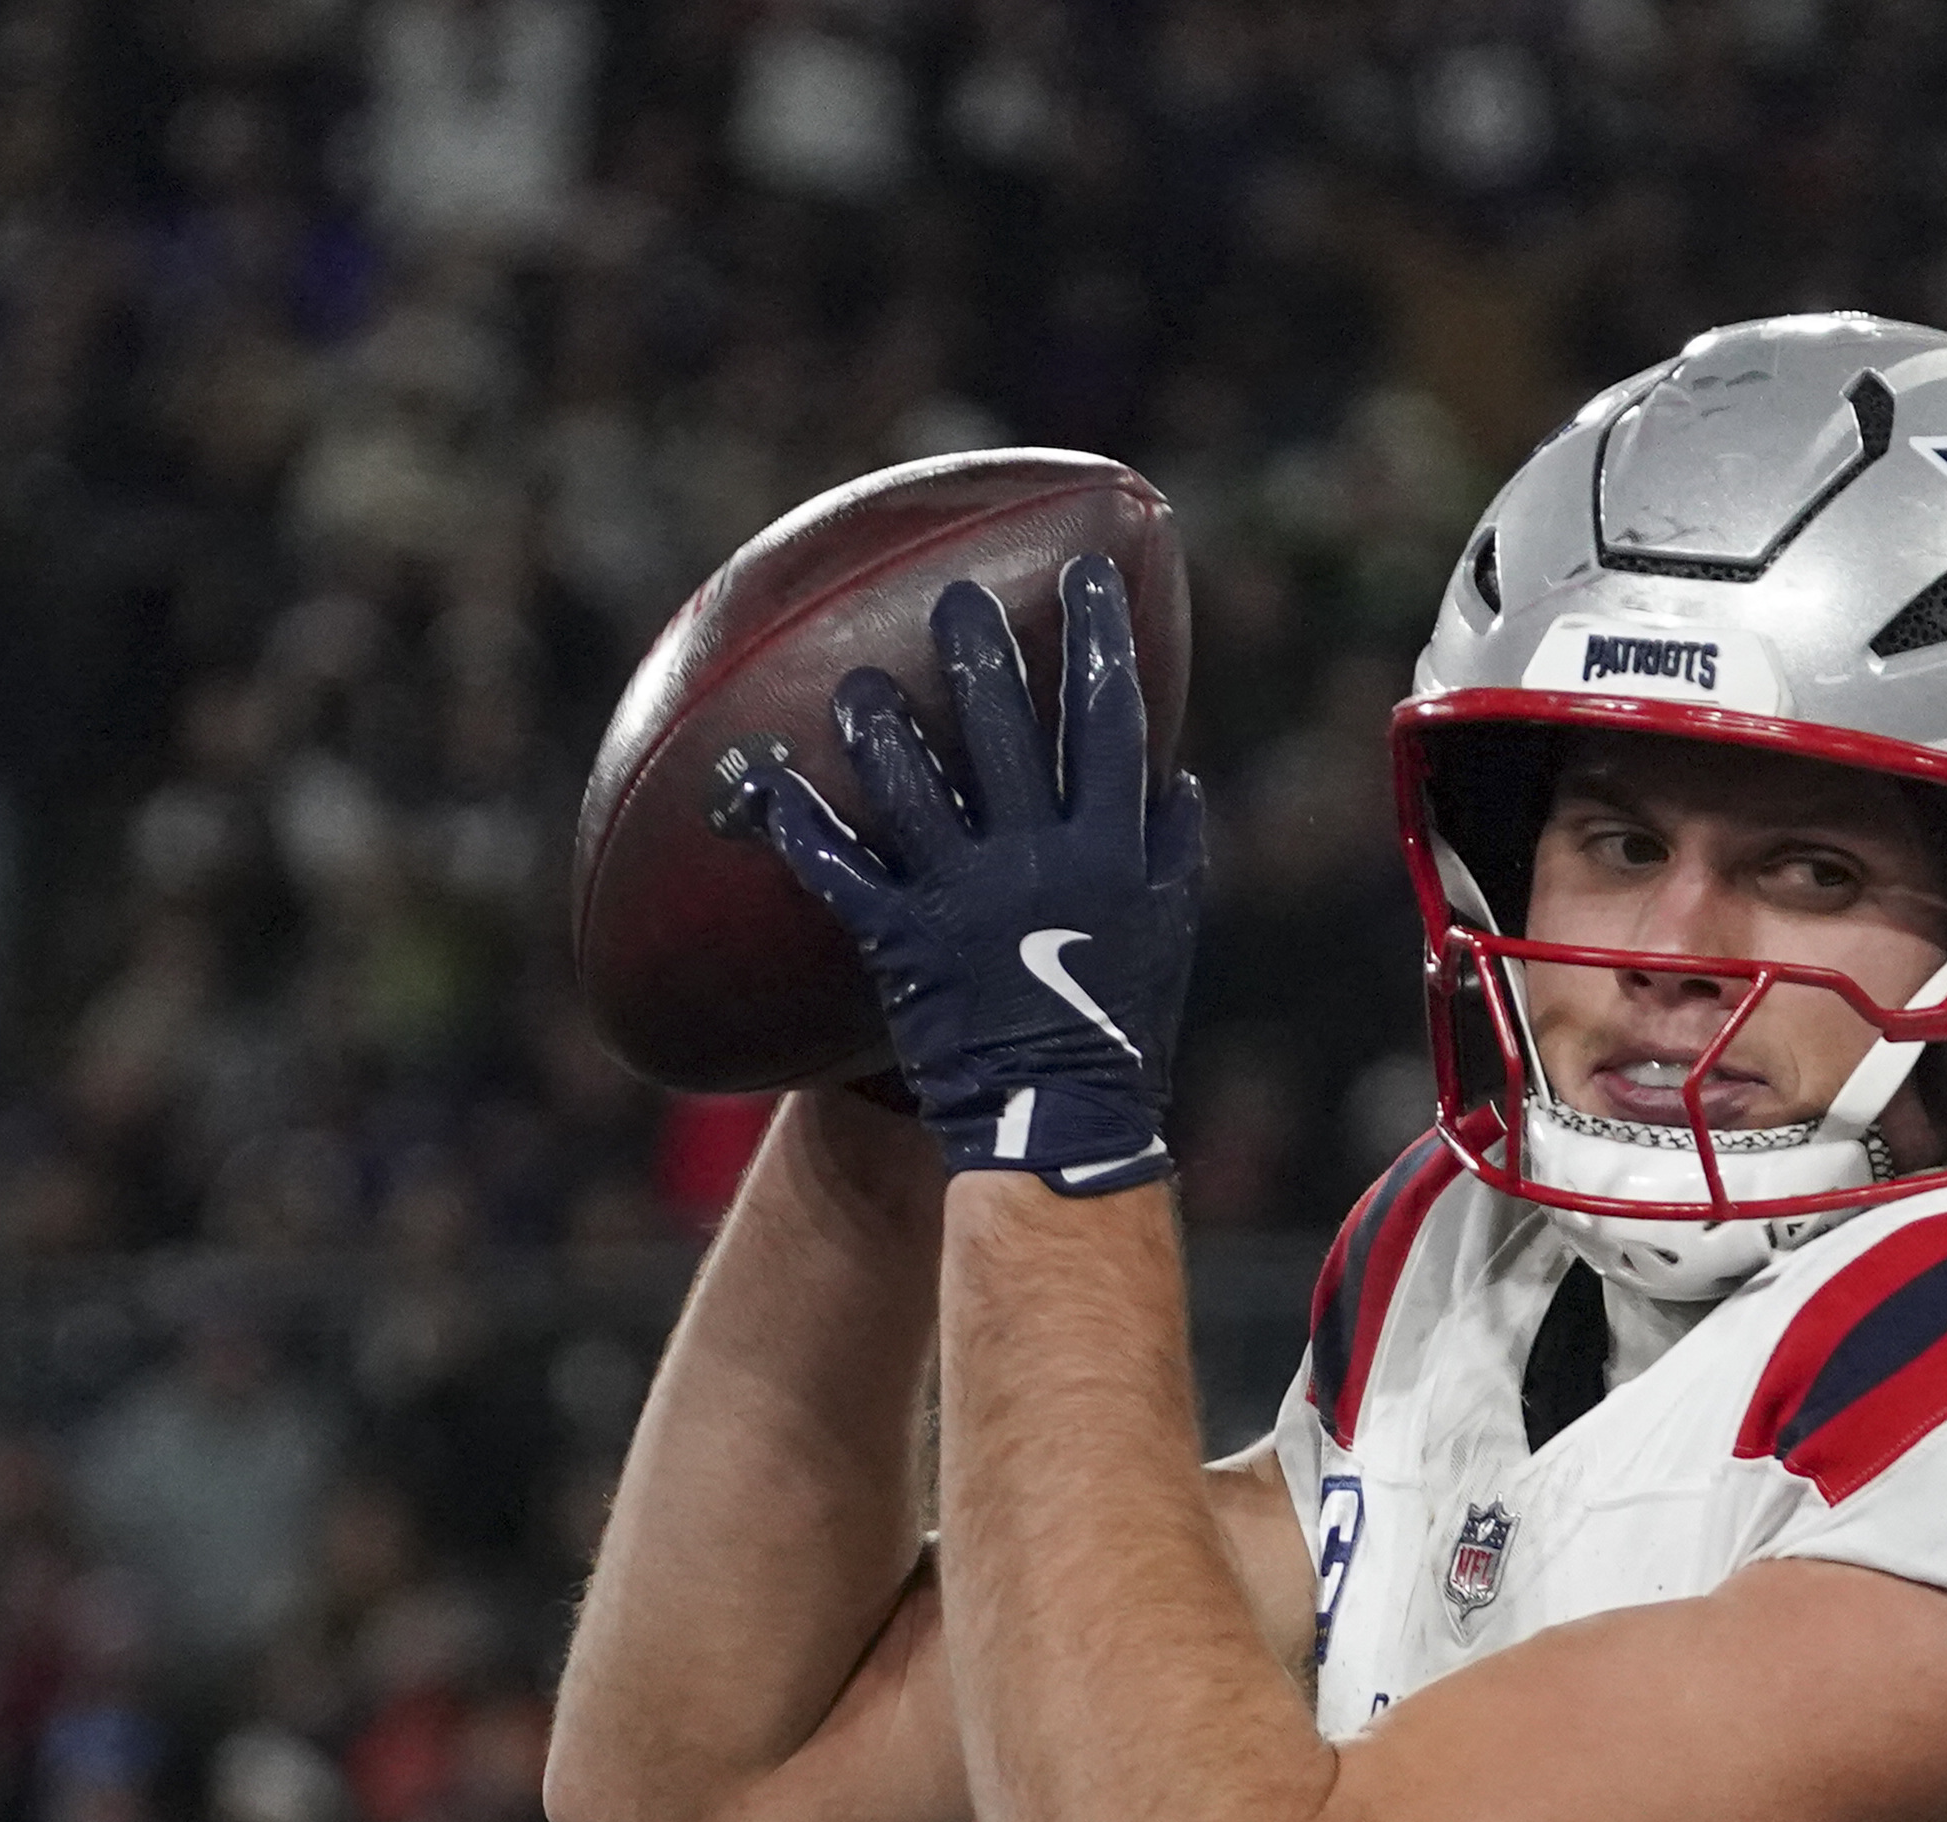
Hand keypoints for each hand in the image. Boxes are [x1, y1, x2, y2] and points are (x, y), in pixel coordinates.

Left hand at [744, 554, 1206, 1196]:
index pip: (1111, 724)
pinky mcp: (905, 943)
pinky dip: (804, 829)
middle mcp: (1040, 863)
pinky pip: (844, 874)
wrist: (1060, 1123)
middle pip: (1006, 734)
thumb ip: (1172, 850)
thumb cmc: (1118, 1026)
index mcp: (1113, 851)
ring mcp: (967, 901)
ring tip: (854, 684)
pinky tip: (770, 787)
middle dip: (982, 654)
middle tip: (955, 598)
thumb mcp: (1170, 932)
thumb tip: (1176, 773)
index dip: (1101, 644)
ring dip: (881, 728)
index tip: (1091, 574)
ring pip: (914, 789)